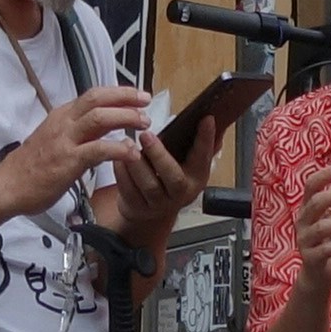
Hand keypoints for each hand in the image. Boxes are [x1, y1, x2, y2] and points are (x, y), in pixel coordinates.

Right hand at [0, 86, 162, 230]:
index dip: (117, 92)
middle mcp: (63, 122)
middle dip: (125, 97)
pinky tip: (132, 152)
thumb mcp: (53, 141)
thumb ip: (76, 132)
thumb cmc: (29, 168)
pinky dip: (118, 148)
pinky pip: (98, 149)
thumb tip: (100, 127)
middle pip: (98, 99)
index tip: (135, 95)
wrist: (7, 187)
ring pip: (100, 118)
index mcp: (60, 116)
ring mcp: (65, 141)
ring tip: (144, 123)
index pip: (92, 95)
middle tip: (145, 100)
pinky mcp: (68, 161)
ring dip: (126, 118)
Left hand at [97, 106, 196, 249]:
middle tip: (147, 134)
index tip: (206, 119)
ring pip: (149, 186)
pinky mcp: (138, 208)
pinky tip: (118, 158)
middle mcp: (180, 193)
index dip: (206, 139)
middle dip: (159, 154)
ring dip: (137, 163)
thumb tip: (212, 119)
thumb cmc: (169, 179)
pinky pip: (128, 191)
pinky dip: (122, 173)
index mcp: (196, 177)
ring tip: (128, 143)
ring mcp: (159, 204)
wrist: (151, 213)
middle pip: (173, 176)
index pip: (204, 157)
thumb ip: (199, 143)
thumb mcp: (187, 163)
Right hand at [290, 144, 330, 293]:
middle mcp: (302, 222)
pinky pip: (328, 249)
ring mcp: (304, 240)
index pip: (310, 186)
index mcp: (307, 209)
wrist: (318, 276)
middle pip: (316, 203)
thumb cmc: (330, 242)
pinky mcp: (311, 258)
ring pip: (323, 227)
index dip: (324, 175)